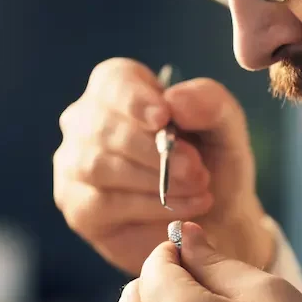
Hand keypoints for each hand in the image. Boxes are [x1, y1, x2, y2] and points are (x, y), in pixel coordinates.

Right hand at [54, 58, 273, 274]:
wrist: (218, 220)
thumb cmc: (213, 163)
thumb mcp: (226, 127)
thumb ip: (209, 102)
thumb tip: (173, 101)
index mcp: (121, 89)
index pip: (112, 81)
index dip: (134, 98)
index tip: (163, 118)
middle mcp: (87, 122)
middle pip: (103, 125)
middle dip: (154, 150)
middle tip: (195, 169)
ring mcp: (75, 165)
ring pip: (100, 165)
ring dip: (155, 180)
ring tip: (196, 188)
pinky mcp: (80, 208)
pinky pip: (104, 203)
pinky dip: (149, 207)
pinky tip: (180, 211)